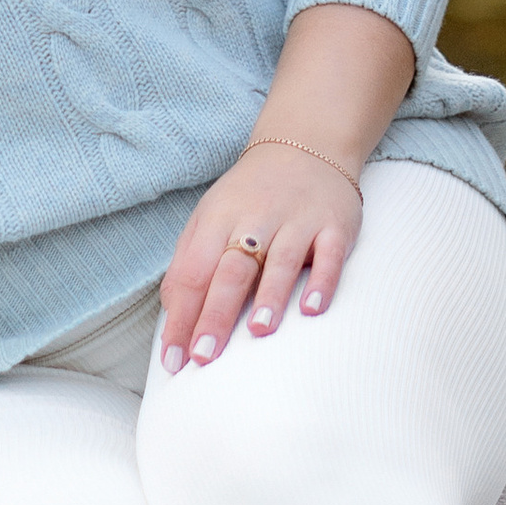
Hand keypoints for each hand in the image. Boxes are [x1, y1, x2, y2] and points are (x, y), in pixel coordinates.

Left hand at [159, 143, 362, 369]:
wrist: (305, 144)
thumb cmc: (249, 197)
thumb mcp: (210, 218)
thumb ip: (189, 264)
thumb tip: (172, 316)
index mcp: (218, 219)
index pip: (193, 272)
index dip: (181, 316)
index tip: (173, 360)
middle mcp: (256, 219)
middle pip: (232, 269)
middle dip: (216, 314)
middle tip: (205, 356)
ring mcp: (297, 221)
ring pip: (282, 260)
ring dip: (269, 295)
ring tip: (258, 331)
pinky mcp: (333, 225)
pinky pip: (329, 255)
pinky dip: (322, 281)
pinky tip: (312, 309)